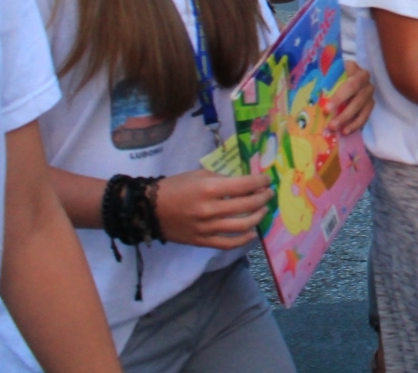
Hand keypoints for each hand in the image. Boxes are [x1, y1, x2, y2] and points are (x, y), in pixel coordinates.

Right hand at [152, 170, 271, 248]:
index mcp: (210, 189)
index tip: (267, 180)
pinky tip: (251, 232)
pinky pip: (229, 243)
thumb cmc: (175, 187)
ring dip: (258, 217)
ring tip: (263, 210)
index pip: (245, 185)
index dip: (261, 182)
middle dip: (263, 198)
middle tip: (268, 193)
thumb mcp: (199, 175)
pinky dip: (244, 239)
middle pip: (248, 205)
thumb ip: (223, 179)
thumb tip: (246, 183)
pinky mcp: (202, 241)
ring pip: (243, 226)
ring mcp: (207, 228)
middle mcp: (211, 210)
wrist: (149, 209)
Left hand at [328, 60, 374, 133]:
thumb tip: (307, 96)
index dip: (339, 98)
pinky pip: (365, 116)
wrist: (345, 75)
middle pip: (357, 98)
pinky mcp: (370, 103)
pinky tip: (345, 131)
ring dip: (349, 120)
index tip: (326, 109)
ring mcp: (369, 92)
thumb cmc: (332, 75)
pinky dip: (356, 124)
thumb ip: (322, 81)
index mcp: (354, 69)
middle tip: (331, 125)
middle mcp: (365, 80)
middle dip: (344, 113)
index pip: (349, 84)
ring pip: (362, 108)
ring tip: (336, 130)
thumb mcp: (327, 74)